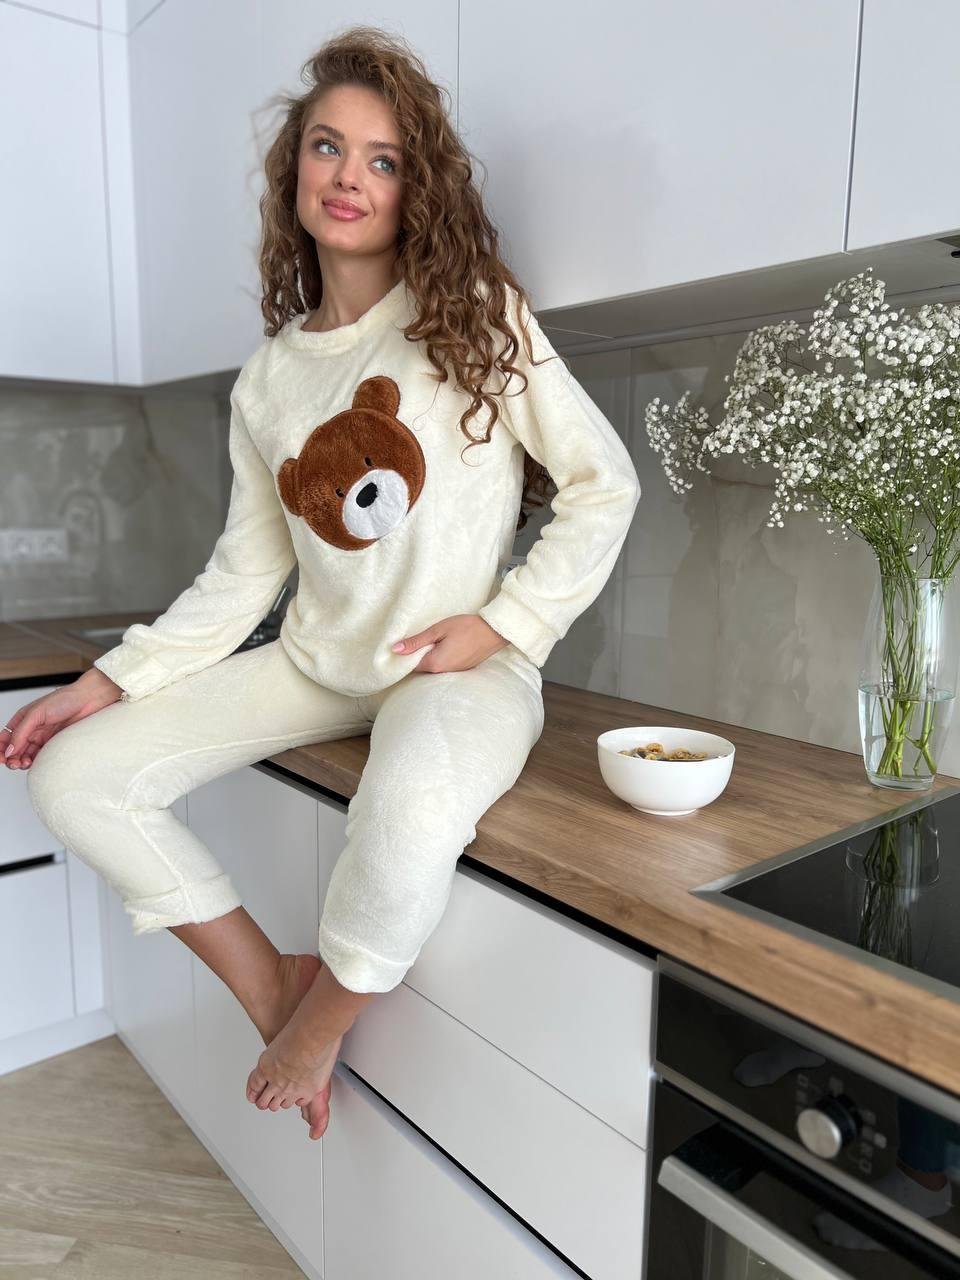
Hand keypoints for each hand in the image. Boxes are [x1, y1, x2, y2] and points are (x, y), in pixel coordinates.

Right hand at [2, 668, 123, 768]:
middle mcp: (32, 729)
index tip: (1, 757)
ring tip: (24, 764)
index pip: (5, 737)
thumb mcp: (37, 713)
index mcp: (23, 719)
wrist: (90, 700)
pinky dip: (36, 763)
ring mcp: (44, 738)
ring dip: (21, 762)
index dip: (1, 749)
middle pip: (14, 749)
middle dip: (10, 758)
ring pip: (27, 755)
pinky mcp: (56, 744)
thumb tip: (9, 750)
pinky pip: (42, 757)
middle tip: (14, 763)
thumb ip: (21, 732)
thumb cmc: (65, 699)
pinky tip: (34, 764)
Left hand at [391, 614, 508, 672]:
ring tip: (433, 640)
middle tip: (419, 638)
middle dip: (417, 656)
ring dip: (430, 656)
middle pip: (422, 667)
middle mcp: (443, 672)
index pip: (410, 666)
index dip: (405, 656)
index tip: (403, 644)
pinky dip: (441, 657)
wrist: (494, 631)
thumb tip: (395, 649)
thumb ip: (416, 641)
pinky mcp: (462, 669)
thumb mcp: (438, 630)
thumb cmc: (466, 627)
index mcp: (434, 664)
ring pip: (434, 667)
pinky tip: (445, 645)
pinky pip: (445, 666)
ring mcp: (454, 672)